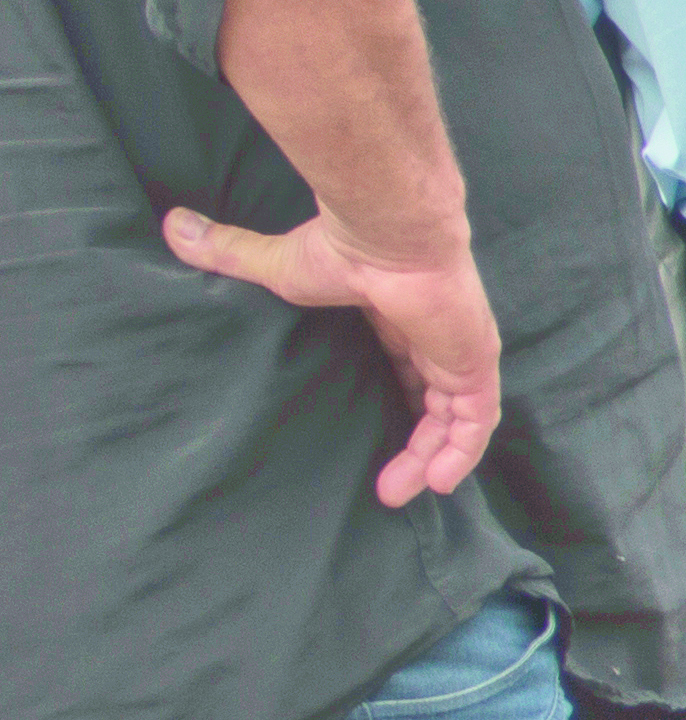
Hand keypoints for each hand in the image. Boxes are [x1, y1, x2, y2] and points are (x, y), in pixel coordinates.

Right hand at [166, 205, 499, 505]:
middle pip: (434, 402)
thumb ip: (229, 253)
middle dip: (416, 445)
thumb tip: (173, 226)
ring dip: (432, 458)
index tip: (375, 438)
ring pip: (456, 418)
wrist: (386, 234)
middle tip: (384, 486)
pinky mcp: (474, 360)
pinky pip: (478, 419)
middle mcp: (435, 336)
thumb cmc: (339, 248)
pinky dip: (462, 451)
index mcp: (400, 318)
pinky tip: (436, 482)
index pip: (408, 369)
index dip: (397, 403)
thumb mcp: (274, 265)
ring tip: (397, 494)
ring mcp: (459, 350)